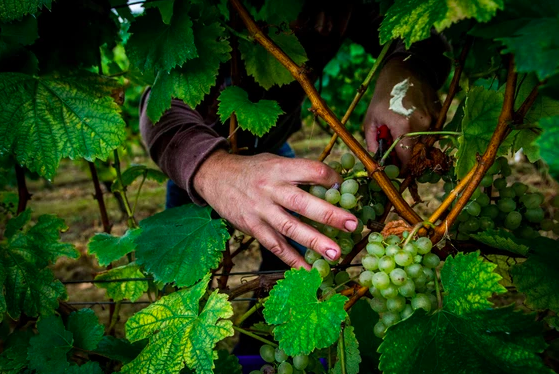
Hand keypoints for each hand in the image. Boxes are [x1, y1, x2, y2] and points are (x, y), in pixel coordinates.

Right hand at [193, 150, 358, 268]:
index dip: (331, 178)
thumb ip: (299, 172)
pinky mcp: (251, 227)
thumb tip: (333, 186)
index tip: (346, 189)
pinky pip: (275, 246)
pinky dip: (292, 260)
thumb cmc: (252, 170)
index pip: (310, 170)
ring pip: (289, 227)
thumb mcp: (274, 161)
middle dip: (328, 214)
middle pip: (301, 202)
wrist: (214, 176)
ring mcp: (260, 210)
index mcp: (280, 168)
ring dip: (314, 241)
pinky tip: (309, 271)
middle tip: (352, 224)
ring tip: (335, 253)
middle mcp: (270, 189)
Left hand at [364, 57, 441, 169]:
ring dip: (415, 147)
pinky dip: (422, 135)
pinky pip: (432, 134)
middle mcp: (423, 125)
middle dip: (408, 160)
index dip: (401, 169)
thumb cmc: (384, 95)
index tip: (395, 172)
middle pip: (418, 155)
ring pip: (426, 145)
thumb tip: (378, 162)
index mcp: (404, 127)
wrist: (406, 70)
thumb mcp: (371, 119)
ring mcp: (434, 119)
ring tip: (402, 137)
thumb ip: (372, 143)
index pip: (406, 159)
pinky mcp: (440, 115)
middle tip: (397, 158)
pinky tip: (412, 125)